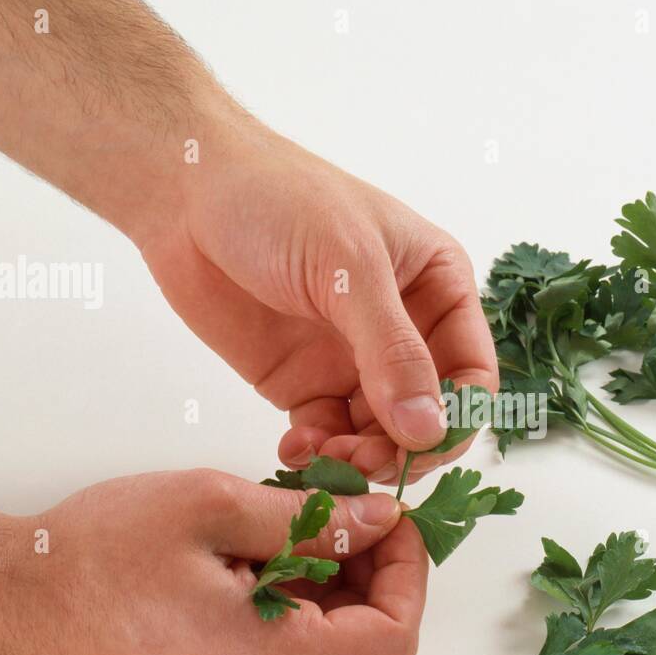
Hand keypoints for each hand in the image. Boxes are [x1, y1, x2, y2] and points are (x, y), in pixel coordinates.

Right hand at [4, 469, 426, 654]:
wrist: (11, 597)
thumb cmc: (96, 554)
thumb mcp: (216, 508)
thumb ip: (313, 518)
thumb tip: (380, 519)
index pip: (393, 637)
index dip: (408, 571)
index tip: (388, 516)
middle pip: (364, 632)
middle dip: (368, 557)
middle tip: (340, 493)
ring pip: (326, 627)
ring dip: (328, 564)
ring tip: (289, 505)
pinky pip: (286, 631)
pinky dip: (293, 580)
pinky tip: (259, 533)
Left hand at [137, 111, 497, 486]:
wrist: (184, 191)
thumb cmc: (278, 199)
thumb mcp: (348, 267)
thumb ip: (392, 351)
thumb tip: (428, 428)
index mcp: (438, 288)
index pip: (471, 373)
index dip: (455, 417)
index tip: (422, 446)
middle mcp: (406, 330)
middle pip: (429, 416)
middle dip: (404, 448)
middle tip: (365, 463)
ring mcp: (355, 360)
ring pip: (380, 435)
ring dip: (360, 458)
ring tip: (325, 457)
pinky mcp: (305, 383)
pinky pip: (330, 436)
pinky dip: (319, 454)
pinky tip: (297, 451)